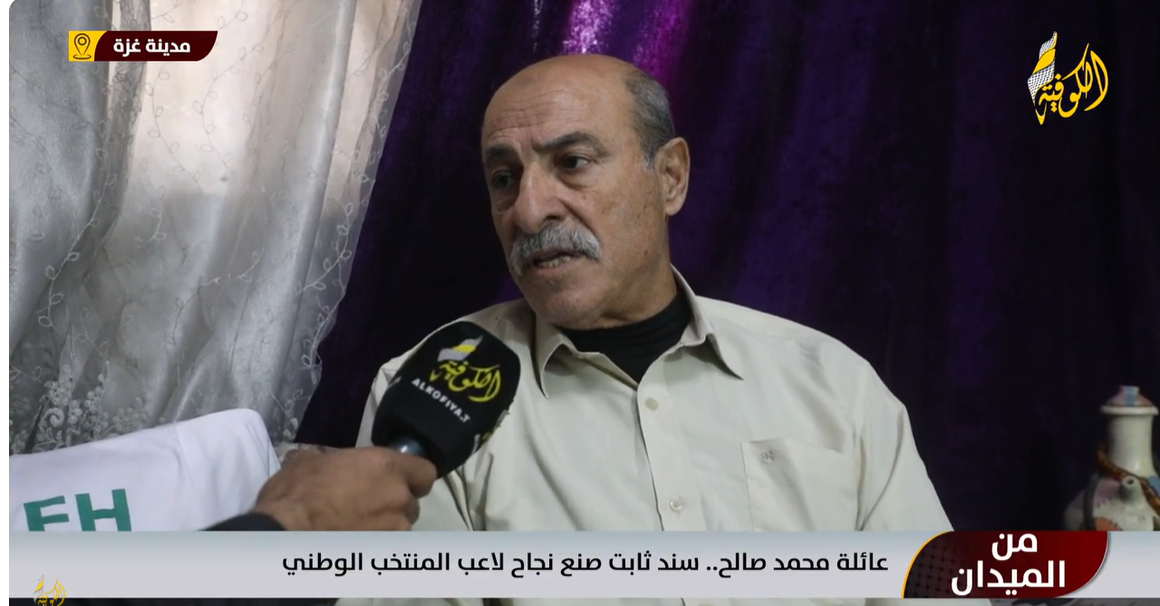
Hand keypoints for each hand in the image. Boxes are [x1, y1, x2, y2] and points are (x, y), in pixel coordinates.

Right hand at [251, 446, 436, 530]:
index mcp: (386, 465)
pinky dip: (376, 542)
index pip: (426, 472)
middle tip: (370, 505)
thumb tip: (336, 463)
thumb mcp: (316, 460)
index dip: (415, 478)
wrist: (287, 530)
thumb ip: (342, 461)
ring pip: (401, 526)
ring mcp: (393, 526)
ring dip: (386, 525)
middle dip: (396, 504)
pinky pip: (387, 544)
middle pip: (411, 502)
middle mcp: (397, 495)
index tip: (401, 481)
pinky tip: (354, 540)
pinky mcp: (383, 550)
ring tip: (358, 526)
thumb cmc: (298, 490)